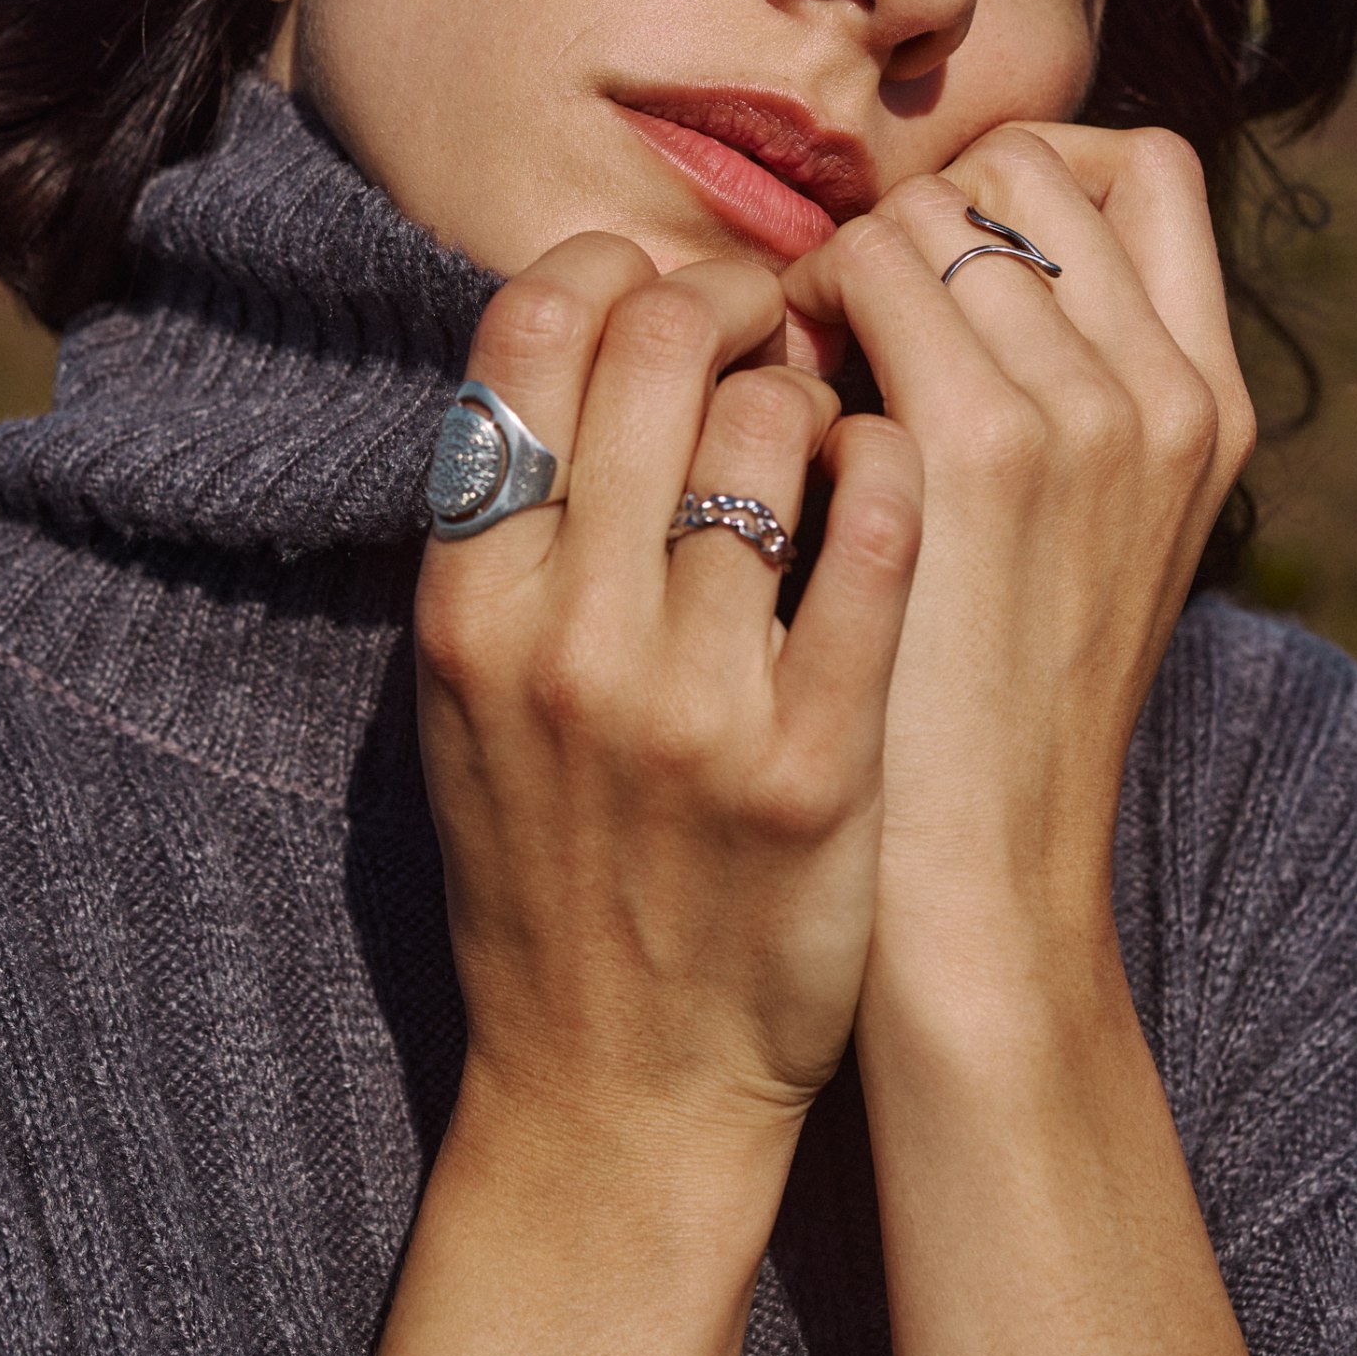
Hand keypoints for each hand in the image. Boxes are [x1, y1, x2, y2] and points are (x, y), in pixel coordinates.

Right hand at [415, 233, 922, 1172]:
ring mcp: (690, 702)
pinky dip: (892, 474)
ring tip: (824, 435)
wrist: (617, 1086)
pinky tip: (892, 482)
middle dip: (734, 300)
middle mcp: (563, 636)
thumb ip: (510, 525)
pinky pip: (876, 537)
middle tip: (775, 326)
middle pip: (660, 343)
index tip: (670, 291)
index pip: (531, 330)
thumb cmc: (545, 865)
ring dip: (816, 395)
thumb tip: (586, 333)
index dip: (617, 269)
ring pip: (775, 423)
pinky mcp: (814, 763)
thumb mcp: (468, 694)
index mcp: (464, 600)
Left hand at [781, 125, 1254, 1002]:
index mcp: (1205, 405)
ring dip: (837, 265)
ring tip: (792, 357)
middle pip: (1015, 169)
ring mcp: (1072, 420)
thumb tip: (950, 258)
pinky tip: (763, 407)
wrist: (981, 898)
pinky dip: (791, 319)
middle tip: (842, 310)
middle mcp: (1156, 393)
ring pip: (920, 218)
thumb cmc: (996, 721)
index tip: (936, 258)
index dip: (1021, 177)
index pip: (1137, 168)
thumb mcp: (1088, 547)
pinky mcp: (969, 457)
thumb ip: (1060, 399)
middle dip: (910, 215)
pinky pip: (853, 283)